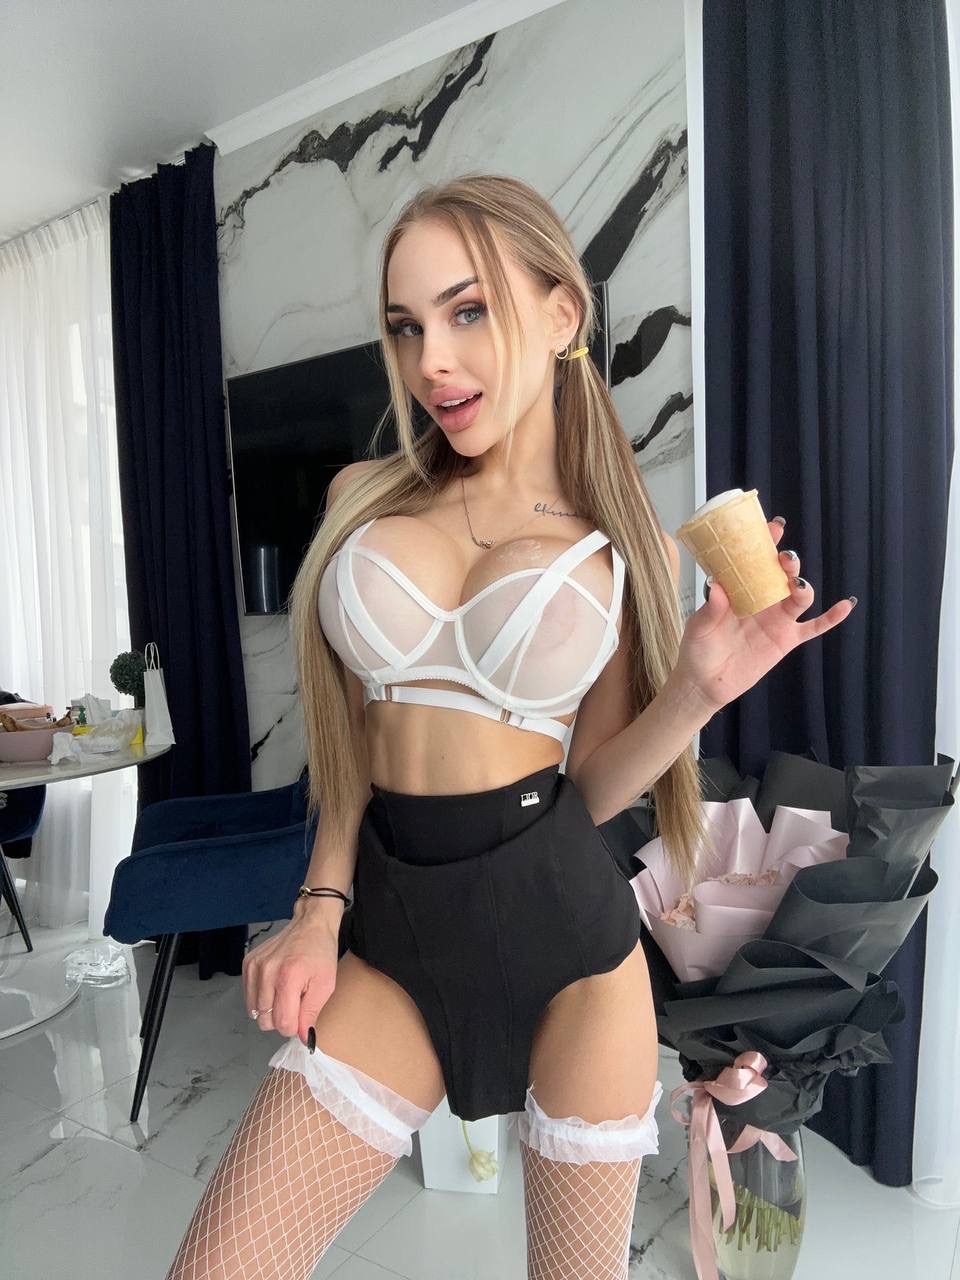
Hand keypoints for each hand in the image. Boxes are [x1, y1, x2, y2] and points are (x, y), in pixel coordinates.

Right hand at [241, 911, 340, 1044]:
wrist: (310, 925)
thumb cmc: (320, 954)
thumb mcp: (325, 986)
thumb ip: (311, 1014)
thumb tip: (303, 1038)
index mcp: (288, 978)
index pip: (282, 1023)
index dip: (294, 1026)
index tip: (301, 1016)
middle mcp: (266, 972)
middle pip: (265, 1020)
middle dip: (281, 1018)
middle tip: (294, 1002)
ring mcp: (254, 967)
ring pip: (254, 1011)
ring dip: (270, 1009)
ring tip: (284, 992)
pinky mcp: (248, 963)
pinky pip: (249, 996)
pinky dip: (261, 997)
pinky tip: (274, 985)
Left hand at [673, 518, 856, 713]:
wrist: (704, 683)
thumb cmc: (697, 650)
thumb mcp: (698, 628)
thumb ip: (711, 609)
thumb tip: (716, 585)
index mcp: (740, 590)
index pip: (755, 560)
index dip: (766, 542)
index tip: (774, 528)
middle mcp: (762, 600)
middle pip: (782, 574)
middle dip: (787, 561)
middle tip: (783, 556)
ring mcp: (776, 619)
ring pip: (799, 596)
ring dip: (802, 585)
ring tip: (797, 582)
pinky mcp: (786, 640)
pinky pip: (813, 628)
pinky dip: (831, 618)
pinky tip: (846, 605)